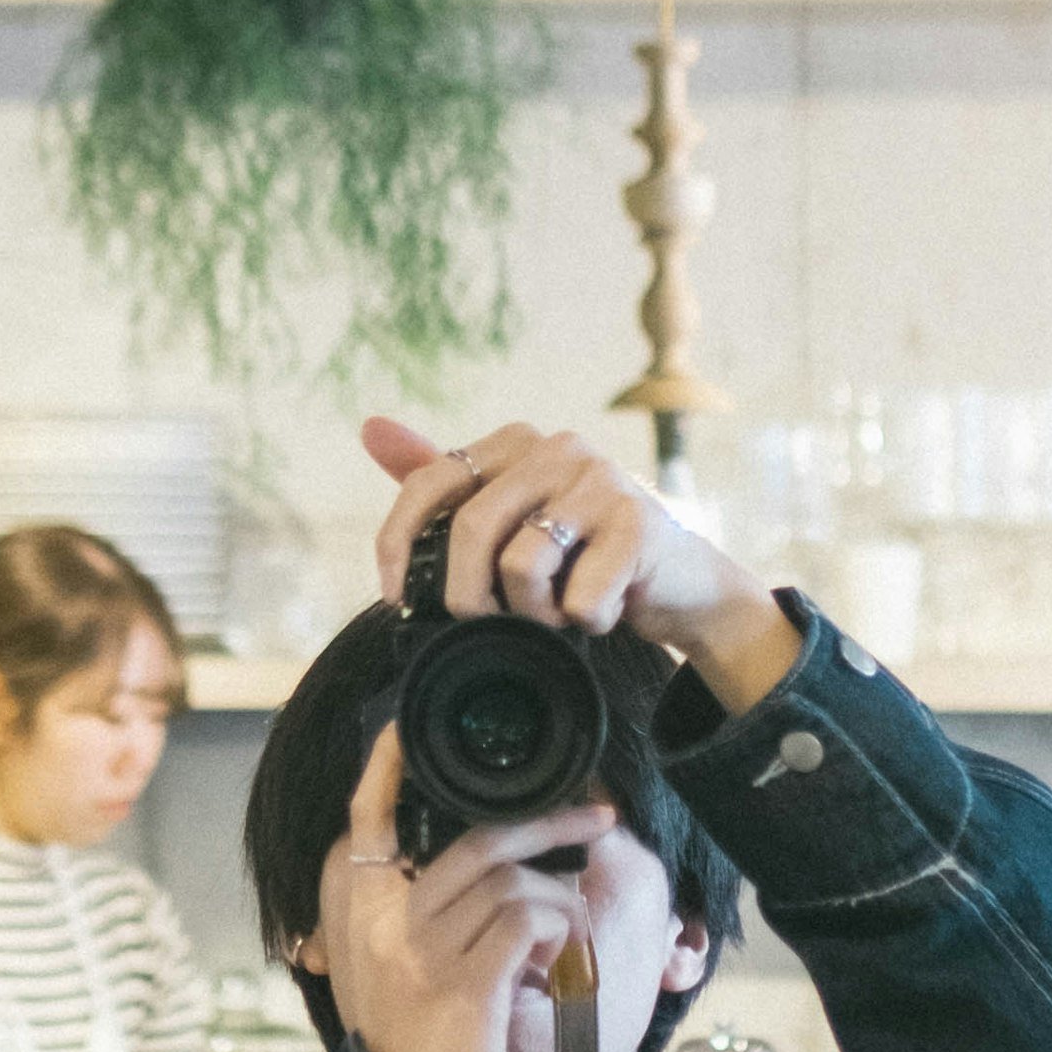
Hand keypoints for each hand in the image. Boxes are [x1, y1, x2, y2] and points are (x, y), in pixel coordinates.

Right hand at [317, 719, 599, 1051]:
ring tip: (571, 939)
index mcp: (353, 908)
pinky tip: (562, 962)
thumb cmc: (413, 1038)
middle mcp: (378, 922)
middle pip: (475, 840)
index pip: (365, 816)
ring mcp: (418, 953)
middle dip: (549, 824)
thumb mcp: (383, 966)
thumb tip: (460, 852)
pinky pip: (527, 923)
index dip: (385, 765)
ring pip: (510, 881)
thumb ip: (402, 908)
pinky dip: (559, 934)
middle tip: (598, 818)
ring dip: (560, 902)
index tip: (403, 728)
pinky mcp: (463, 986)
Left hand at [358, 413, 802, 715]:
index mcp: (516, 442)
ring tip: (558, 613)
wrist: (680, 585)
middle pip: (471, 529)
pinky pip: (577, 595)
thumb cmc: (583, 554)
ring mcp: (601, 480)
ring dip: (533, 614)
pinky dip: (584, 622)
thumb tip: (370, 427)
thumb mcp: (510, 516)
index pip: (429, 480)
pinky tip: (605, 611)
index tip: (397, 598)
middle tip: (487, 623)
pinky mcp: (639, 522)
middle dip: (466, 595)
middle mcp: (557, 447)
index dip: (399, 542)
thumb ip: (442, 481)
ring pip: (521, 564)